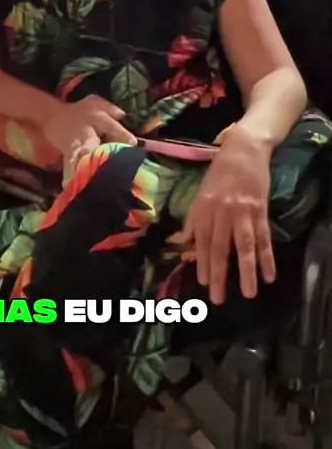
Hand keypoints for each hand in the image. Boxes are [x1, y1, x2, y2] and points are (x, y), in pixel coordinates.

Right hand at [42, 95, 136, 175]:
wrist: (52, 116)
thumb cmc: (79, 111)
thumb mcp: (94, 102)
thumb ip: (110, 108)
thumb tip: (122, 115)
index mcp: (96, 118)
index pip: (111, 127)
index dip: (122, 135)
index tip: (132, 144)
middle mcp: (86, 132)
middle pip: (92, 142)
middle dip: (97, 152)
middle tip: (106, 161)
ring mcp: (75, 144)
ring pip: (80, 155)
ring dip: (83, 165)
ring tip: (87, 175)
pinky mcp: (67, 154)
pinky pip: (69, 165)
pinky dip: (70, 175)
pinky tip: (69, 185)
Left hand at [178, 126, 275, 304]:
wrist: (243, 150)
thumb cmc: (219, 171)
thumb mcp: (200, 192)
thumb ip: (193, 218)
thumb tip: (181, 241)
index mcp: (204, 209)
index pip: (201, 241)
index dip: (201, 262)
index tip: (202, 283)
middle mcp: (221, 212)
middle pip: (220, 248)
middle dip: (218, 274)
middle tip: (217, 298)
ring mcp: (242, 212)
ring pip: (243, 246)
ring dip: (245, 271)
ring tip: (247, 293)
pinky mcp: (260, 210)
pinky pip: (263, 237)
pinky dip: (267, 257)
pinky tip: (269, 275)